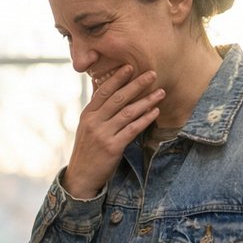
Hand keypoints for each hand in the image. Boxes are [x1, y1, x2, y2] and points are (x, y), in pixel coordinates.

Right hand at [63, 64, 165, 198]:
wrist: (81, 176)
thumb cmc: (87, 149)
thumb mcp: (87, 127)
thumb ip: (96, 108)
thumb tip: (102, 85)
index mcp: (87, 114)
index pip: (103, 91)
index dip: (117, 78)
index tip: (130, 66)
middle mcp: (94, 122)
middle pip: (118, 98)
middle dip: (136, 85)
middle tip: (152, 74)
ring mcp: (103, 134)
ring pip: (127, 112)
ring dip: (146, 101)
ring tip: (160, 92)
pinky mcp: (112, 147)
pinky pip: (132, 129)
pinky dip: (145, 119)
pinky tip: (155, 112)